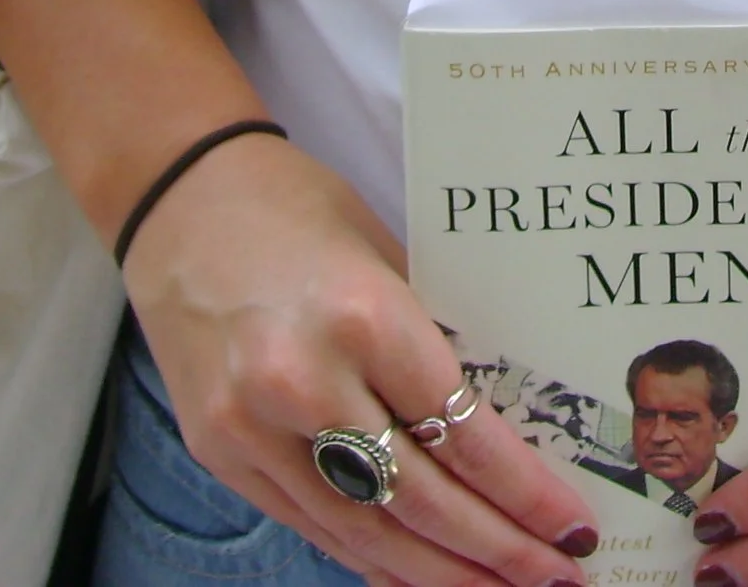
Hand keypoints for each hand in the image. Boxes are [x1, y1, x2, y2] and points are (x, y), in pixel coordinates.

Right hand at [122, 133, 598, 586]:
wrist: (176, 198)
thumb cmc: (296, 210)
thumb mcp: (387, 259)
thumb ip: (434, 343)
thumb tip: (509, 428)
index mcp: (362, 317)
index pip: (461, 435)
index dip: (522, 495)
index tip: (571, 527)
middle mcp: (302, 380)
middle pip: (419, 500)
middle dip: (495, 552)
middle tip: (556, 579)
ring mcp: (250, 426)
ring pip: (363, 530)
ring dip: (438, 574)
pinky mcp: (219, 452)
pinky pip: (310, 523)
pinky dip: (371, 556)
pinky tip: (418, 574)